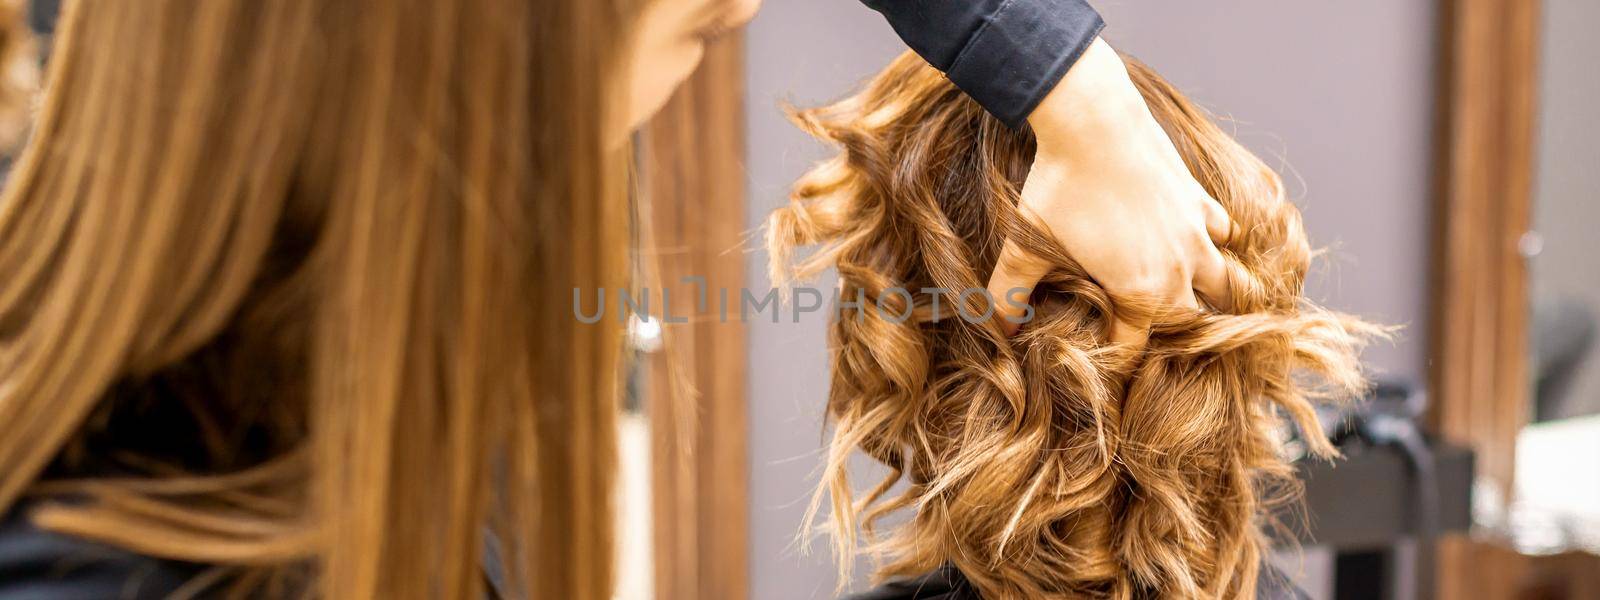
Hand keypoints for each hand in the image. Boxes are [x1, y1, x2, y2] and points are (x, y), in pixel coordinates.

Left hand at [985, 38, 1232, 346]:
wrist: (1093, 121)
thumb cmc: (1058, 187)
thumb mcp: (1024, 247)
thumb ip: (1009, 293)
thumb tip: (996, 328)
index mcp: (1140, 292)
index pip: (1135, 347)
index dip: (1115, 360)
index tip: (1101, 363)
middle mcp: (1178, 269)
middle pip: (1188, 322)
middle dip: (1170, 335)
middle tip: (1146, 335)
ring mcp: (1196, 233)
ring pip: (1225, 283)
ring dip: (1212, 297)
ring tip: (1197, 303)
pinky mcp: (1199, 199)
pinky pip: (1225, 232)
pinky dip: (1218, 243)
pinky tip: (1201, 242)